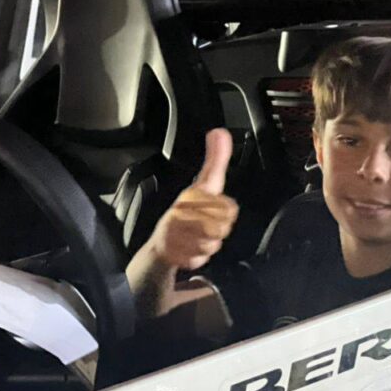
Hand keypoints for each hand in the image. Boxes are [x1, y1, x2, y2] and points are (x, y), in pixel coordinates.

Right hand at [127, 129, 237, 315]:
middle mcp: (179, 215)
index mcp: (189, 197)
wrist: (161, 243)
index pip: (228, 207)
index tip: (216, 208)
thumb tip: (219, 132)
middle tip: (208, 226)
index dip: (225, 210)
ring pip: (212, 245)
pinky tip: (191, 250)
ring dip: (209, 244)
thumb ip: (215, 160)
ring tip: (199, 237)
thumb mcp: (204, 184)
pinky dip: (199, 257)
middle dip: (219, 229)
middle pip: (222, 228)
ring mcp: (174, 236)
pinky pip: (200, 259)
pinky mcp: (172, 255)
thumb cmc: (188, 211)